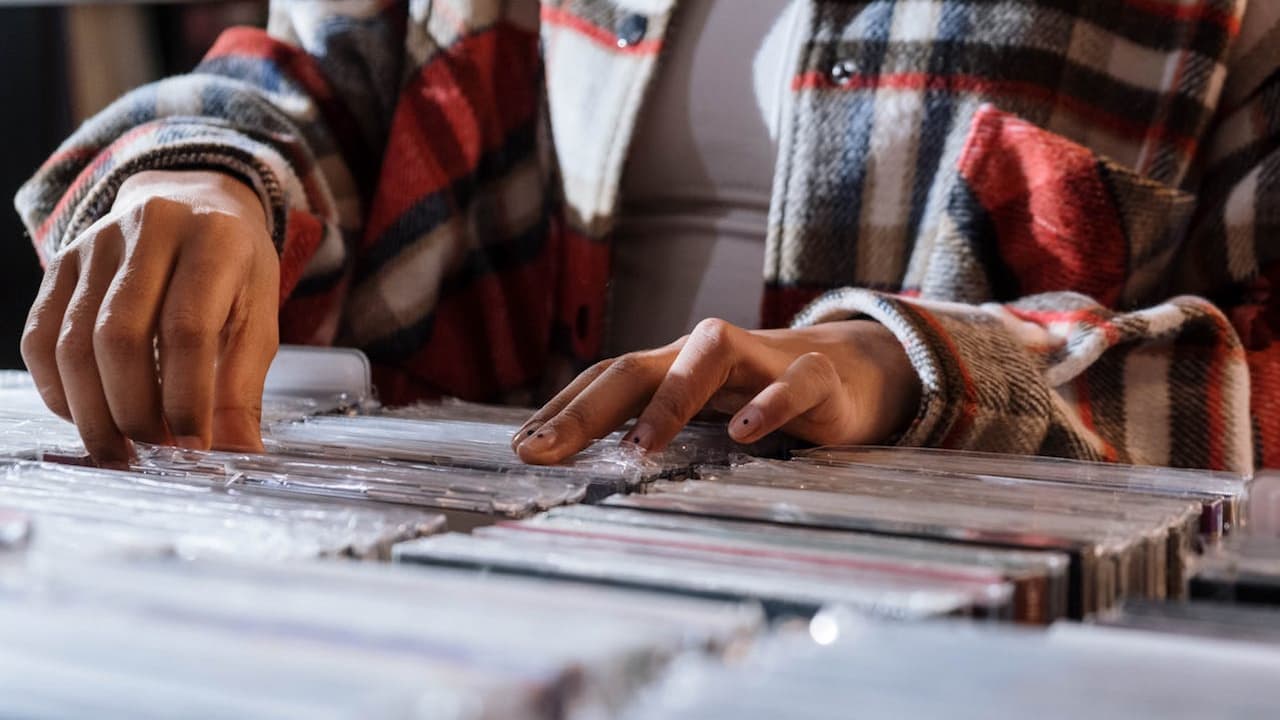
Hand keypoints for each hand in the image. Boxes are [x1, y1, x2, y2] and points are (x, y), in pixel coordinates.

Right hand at [21, 169, 279, 463]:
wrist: (195, 203)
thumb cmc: (234, 271)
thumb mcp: (259, 318)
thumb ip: (245, 386)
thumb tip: (239, 454)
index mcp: (214, 240)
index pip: (187, 329)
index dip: (187, 397)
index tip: (194, 447)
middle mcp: (150, 230)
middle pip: (120, 337)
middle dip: (135, 410)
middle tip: (156, 454)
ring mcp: (96, 243)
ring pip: (73, 341)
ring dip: (93, 411)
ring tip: (122, 452)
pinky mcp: (60, 262)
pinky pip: (41, 337)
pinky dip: (60, 391)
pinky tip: (89, 419)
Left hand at [513, 318, 920, 463]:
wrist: (847, 372)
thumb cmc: (755, 397)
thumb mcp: (697, 415)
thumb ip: (647, 430)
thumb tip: (573, 463)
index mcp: (671, 367)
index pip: (604, 379)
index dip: (560, 408)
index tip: (520, 447)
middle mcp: (704, 355)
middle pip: (635, 368)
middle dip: (585, 409)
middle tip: (544, 450)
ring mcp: (760, 360)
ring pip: (708, 355)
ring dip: (669, 400)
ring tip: (638, 448)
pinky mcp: (814, 378)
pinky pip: (791, 384)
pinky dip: (767, 405)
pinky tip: (744, 434)